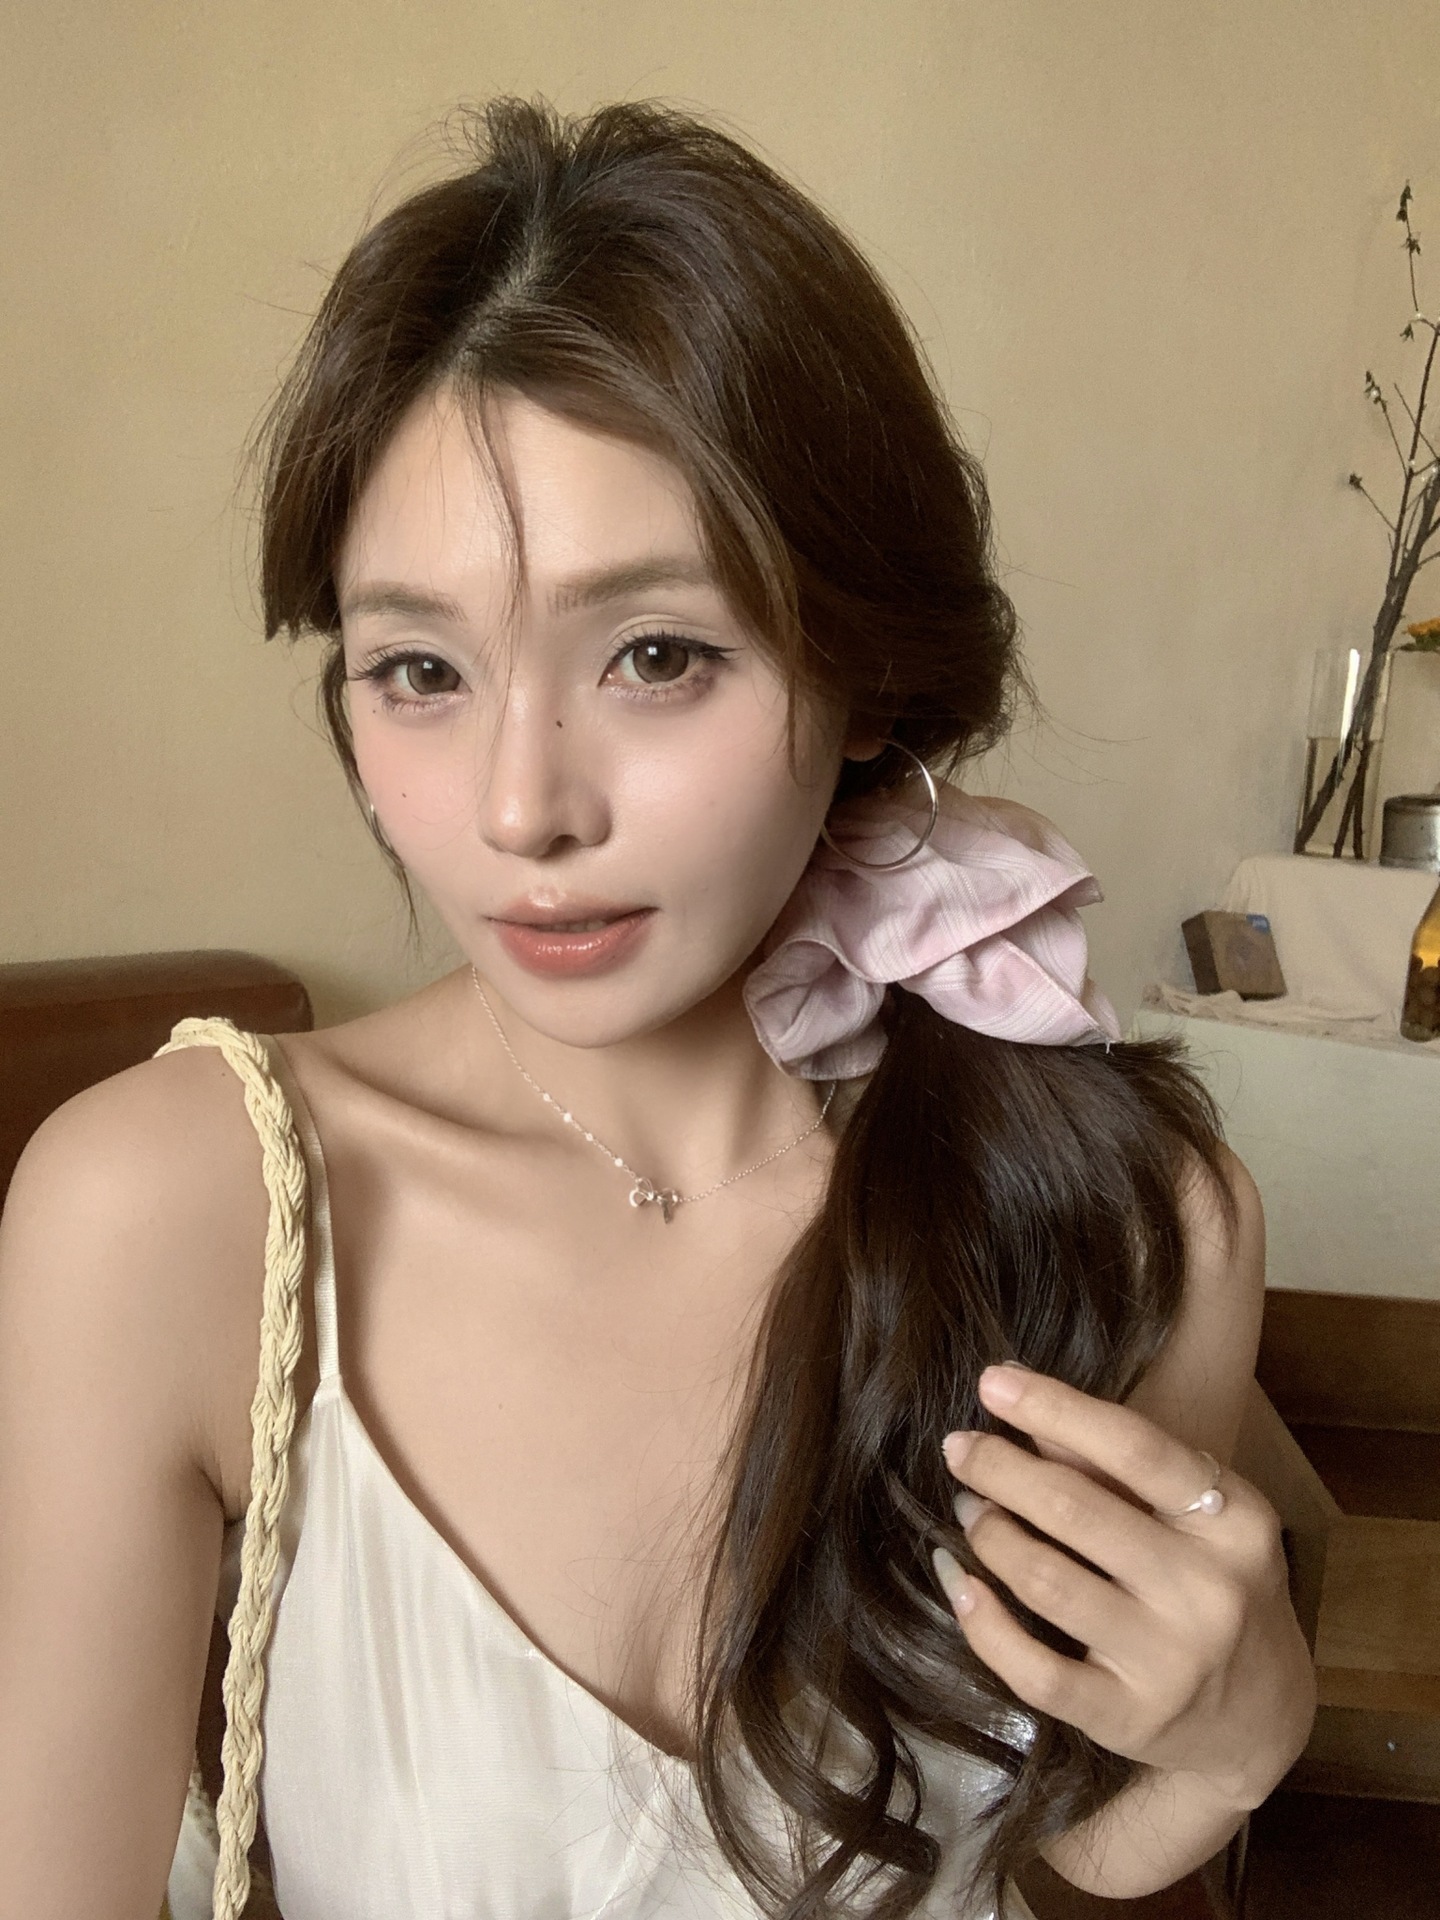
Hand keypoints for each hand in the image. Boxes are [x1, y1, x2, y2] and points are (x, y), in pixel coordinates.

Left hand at [933, 1363, 1315, 1811]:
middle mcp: (1210, 1592)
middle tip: (959, 1449)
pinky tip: (961, 1585)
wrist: (1262, 1719)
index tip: (991, 1381)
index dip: (1056, 1407)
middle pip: (1077, 1510)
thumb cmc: (1215, 1586)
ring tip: (970, 1510)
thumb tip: (1023, 1400)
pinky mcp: (1129, 1720)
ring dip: (990, 1535)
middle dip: (1000, 1469)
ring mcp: (1170, 1663)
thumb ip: (1115, 1461)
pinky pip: (1035, 1672)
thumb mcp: (1194, 1517)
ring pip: (1046, 1582)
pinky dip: (984, 1624)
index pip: (1135, 1448)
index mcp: (1236, 1522)